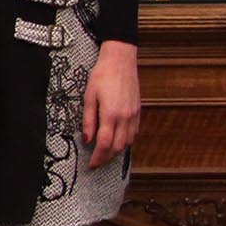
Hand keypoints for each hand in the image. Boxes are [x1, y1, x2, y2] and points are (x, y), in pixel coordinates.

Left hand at [84, 39, 139, 166]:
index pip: (105, 144)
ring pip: (128, 142)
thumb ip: (88, 120)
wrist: (120, 61)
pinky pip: (134, 133)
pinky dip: (126, 141)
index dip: (98, 157)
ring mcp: (134, 115)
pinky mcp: (138, 111)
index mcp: (111, 115)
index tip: (91, 165)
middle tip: (96, 162)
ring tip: (105, 153)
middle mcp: (125, 118)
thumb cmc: (102, 76)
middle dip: (107, 158)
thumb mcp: (88, 97)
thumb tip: (87, 139)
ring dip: (117, 151)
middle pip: (118, 147)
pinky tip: (117, 140)